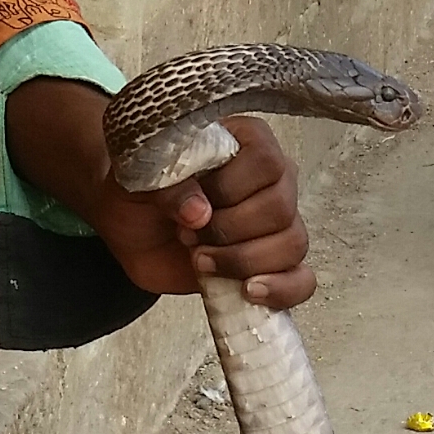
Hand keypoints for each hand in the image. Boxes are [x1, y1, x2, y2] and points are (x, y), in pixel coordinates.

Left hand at [5, 79, 316, 308]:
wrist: (131, 225)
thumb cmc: (140, 189)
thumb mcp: (140, 178)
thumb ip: (167, 186)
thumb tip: (199, 213)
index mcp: (246, 142)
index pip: (265, 162)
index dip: (230, 189)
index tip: (193, 203)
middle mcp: (273, 179)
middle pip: (281, 208)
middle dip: (229, 231)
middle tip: (189, 235)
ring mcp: (277, 224)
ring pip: (293, 244)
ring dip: (243, 261)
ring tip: (201, 260)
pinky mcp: (273, 264)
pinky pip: (302, 280)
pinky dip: (281, 289)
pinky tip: (247, 292)